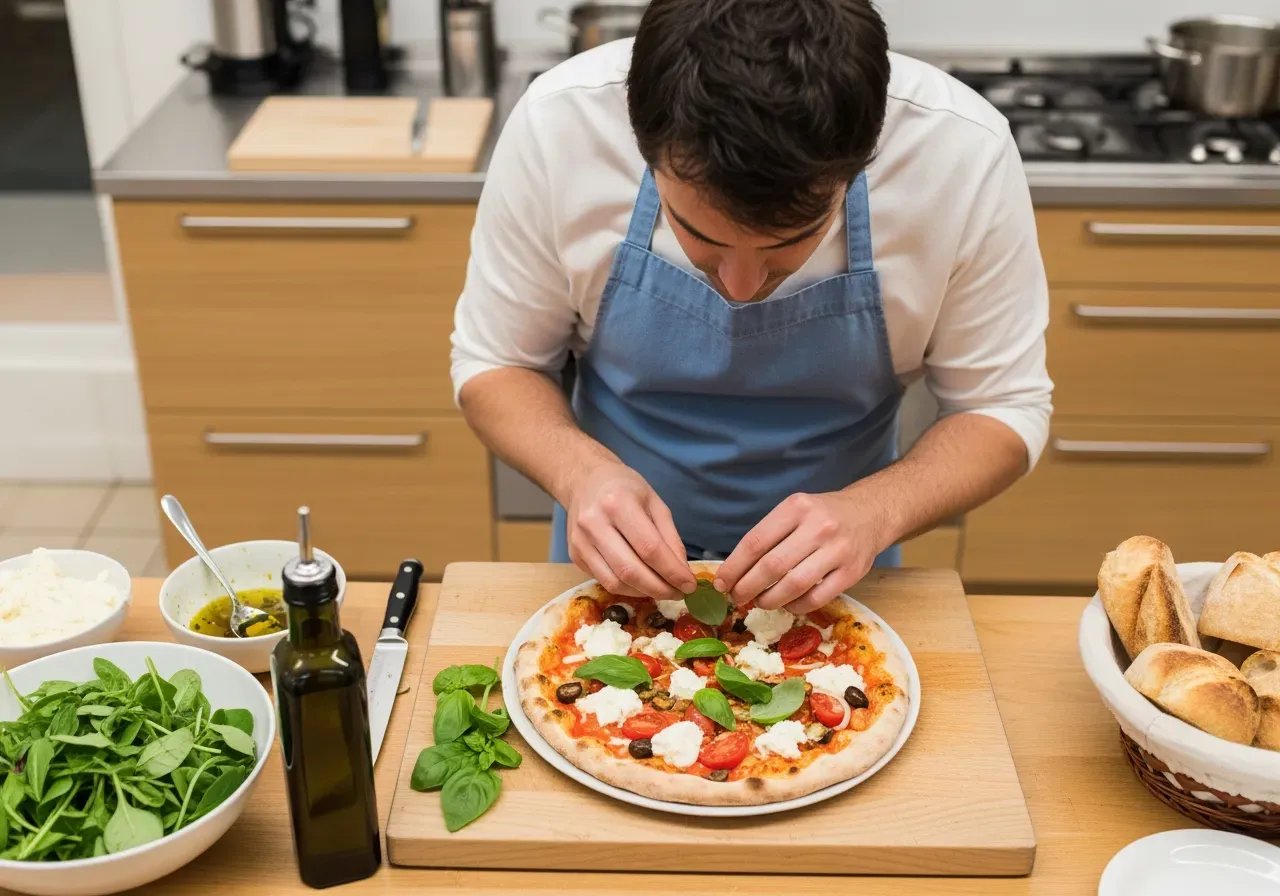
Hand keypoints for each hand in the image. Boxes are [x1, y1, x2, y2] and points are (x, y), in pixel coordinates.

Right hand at [564, 460, 697, 599]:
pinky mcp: (575, 555)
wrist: (585, 481)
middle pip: (630, 570)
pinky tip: (641, 584)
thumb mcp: (655, 503)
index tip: (689, 585)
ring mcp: (580, 542)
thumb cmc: (625, 488)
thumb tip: (682, 573)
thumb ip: (670, 537)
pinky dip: (627, 588)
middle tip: (678, 594)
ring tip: (662, 590)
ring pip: (615, 582)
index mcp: (619, 504)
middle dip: (659, 588)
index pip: (650, 548)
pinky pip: (604, 581)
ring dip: (643, 593)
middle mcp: (595, 524)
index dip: (672, 572)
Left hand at [714, 491, 889, 612]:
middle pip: (772, 566)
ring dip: (770, 600)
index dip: (734, 567)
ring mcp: (838, 550)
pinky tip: (787, 604)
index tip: (721, 583)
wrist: (871, 513)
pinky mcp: (853, 572)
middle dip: (747, 587)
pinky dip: (796, 606)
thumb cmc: (823, 515)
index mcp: (796, 507)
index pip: (756, 542)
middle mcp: (818, 527)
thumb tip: (736, 570)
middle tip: (736, 597)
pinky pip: (817, 597)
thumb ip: (770, 535)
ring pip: (794, 585)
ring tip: (759, 602)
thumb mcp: (796, 510)